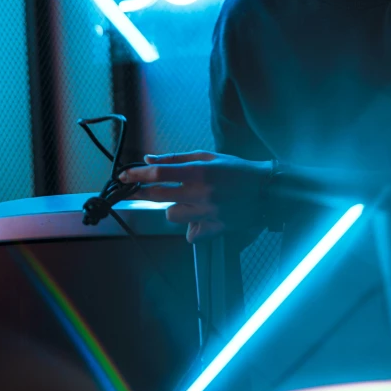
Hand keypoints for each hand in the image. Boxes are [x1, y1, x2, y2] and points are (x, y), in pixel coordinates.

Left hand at [119, 151, 270, 242]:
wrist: (266, 189)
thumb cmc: (237, 169)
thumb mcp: (208, 156)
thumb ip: (177, 158)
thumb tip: (149, 160)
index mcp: (199, 171)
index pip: (159, 174)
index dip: (137, 175)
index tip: (124, 177)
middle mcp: (201, 193)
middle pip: (158, 196)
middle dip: (145, 192)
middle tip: (142, 189)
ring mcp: (208, 213)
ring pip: (172, 215)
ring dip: (173, 207)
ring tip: (187, 200)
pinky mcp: (215, 228)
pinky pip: (190, 234)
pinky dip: (191, 227)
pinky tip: (200, 216)